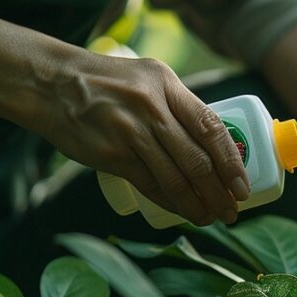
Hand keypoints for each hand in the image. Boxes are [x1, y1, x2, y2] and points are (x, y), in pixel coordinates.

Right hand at [36, 52, 249, 225]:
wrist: (51, 84)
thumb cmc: (108, 83)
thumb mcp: (149, 79)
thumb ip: (179, 105)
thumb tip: (216, 143)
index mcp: (167, 85)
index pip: (210, 127)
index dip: (232, 162)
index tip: (244, 186)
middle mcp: (151, 107)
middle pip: (196, 159)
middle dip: (220, 191)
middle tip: (232, 210)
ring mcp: (129, 132)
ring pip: (175, 178)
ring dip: (197, 204)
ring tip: (211, 217)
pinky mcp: (110, 154)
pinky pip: (149, 185)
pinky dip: (170, 203)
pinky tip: (183, 211)